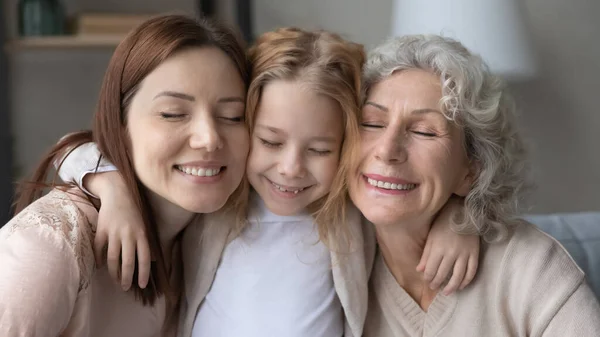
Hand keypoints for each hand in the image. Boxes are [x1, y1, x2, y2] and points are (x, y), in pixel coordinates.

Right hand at [87, 171, 151, 290]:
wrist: (118, 193)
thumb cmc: (133, 212)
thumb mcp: (144, 226)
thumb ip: (147, 243)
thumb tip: (153, 261)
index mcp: (142, 234)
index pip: (144, 258)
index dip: (143, 273)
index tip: (141, 285)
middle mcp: (129, 235)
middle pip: (127, 261)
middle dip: (126, 277)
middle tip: (124, 287)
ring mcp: (114, 232)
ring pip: (113, 258)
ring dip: (113, 272)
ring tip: (114, 280)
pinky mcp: (102, 229)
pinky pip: (99, 248)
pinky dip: (99, 259)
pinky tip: (100, 266)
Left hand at [416, 197, 479, 295]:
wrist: (462, 212)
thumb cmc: (443, 224)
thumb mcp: (431, 237)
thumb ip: (426, 255)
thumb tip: (419, 270)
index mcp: (438, 248)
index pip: (431, 270)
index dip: (428, 278)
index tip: (427, 281)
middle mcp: (451, 253)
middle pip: (443, 274)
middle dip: (437, 283)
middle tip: (434, 287)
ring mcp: (464, 254)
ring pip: (458, 276)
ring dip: (452, 287)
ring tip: (447, 292)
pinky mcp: (475, 253)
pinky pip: (472, 271)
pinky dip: (467, 281)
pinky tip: (462, 285)